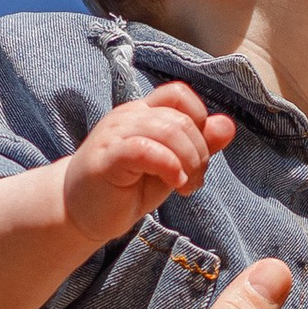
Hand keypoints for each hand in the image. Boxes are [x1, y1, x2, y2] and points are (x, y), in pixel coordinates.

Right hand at [59, 84, 234, 245]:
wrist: (79, 213)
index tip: (198, 156)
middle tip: (193, 182)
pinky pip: (145, 149)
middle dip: (199, 152)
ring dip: (188, 161)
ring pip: (168, 130)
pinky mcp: (105, 158)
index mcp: (142, 113)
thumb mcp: (171, 166)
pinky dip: (169, 166)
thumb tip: (228, 125)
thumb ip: (198, 145)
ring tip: (184, 186)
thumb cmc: (125, 189)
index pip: (179, 94)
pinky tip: (173, 182)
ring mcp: (114, 135)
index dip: (199, 120)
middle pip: (180, 118)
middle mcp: (128, 116)